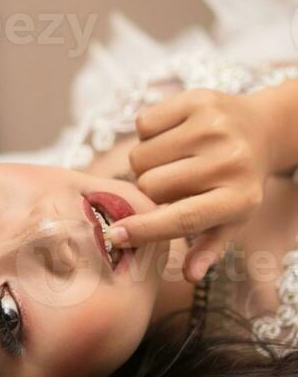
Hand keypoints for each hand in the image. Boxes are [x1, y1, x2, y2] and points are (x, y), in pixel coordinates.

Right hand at [104, 88, 273, 282]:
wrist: (262, 129)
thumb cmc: (238, 183)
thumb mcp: (232, 219)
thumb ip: (209, 247)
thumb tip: (190, 276)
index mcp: (238, 198)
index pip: (182, 219)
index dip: (145, 229)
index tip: (115, 236)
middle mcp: (229, 161)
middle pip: (151, 185)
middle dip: (147, 189)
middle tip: (165, 186)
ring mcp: (213, 127)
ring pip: (141, 155)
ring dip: (146, 162)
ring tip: (170, 161)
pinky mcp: (198, 100)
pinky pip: (143, 124)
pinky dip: (148, 134)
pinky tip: (170, 137)